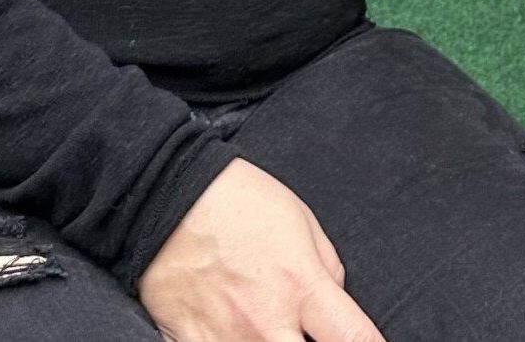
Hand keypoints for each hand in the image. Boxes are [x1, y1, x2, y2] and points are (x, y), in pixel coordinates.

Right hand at [138, 156, 387, 341]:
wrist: (170, 197)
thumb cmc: (241, 201)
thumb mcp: (302, 221)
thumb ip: (326, 271)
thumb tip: (334, 305)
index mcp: (303, 285)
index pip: (354, 339)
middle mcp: (268, 322)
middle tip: (310, 332)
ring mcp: (228, 340)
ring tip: (275, 329)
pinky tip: (236, 332)